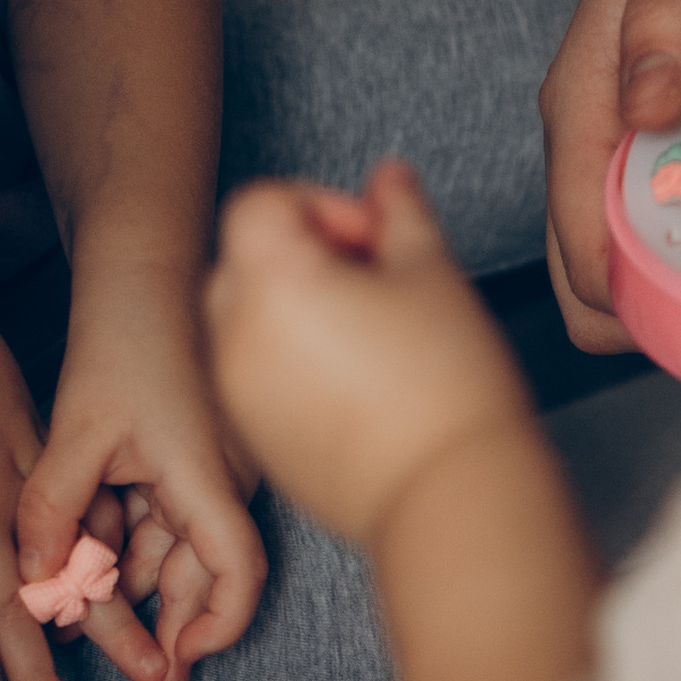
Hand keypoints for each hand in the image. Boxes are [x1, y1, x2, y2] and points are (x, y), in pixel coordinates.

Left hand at [18, 289, 267, 680]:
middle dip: (177, 640)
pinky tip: (96, 577)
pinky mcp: (190, 461)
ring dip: (145, 597)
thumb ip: (53, 510)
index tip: (178, 662)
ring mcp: (209, 473)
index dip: (218, 629)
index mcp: (208, 477)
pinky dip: (135, 553)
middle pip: (209, 580)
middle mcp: (221, 482)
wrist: (145, 268)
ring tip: (106, 646)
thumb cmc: (125, 336)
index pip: (239, 575)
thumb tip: (33, 584)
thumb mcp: (76, 430)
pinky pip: (166, 523)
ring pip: (179, 555)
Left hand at [206, 160, 532, 554]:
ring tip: (372, 337)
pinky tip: (359, 386)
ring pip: (248, 321)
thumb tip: (389, 181)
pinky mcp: (255, 442)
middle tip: (376, 280)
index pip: (261, 204)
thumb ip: (400, 213)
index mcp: (268, 280)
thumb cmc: (445, 385)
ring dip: (296, 309)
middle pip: (245, 259)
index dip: (321, 205)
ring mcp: (236, 394)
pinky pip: (257, 377)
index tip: (375, 238)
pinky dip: (291, 364)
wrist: (447, 499)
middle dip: (304, 255)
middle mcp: (233, 335)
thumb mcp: (431, 273)